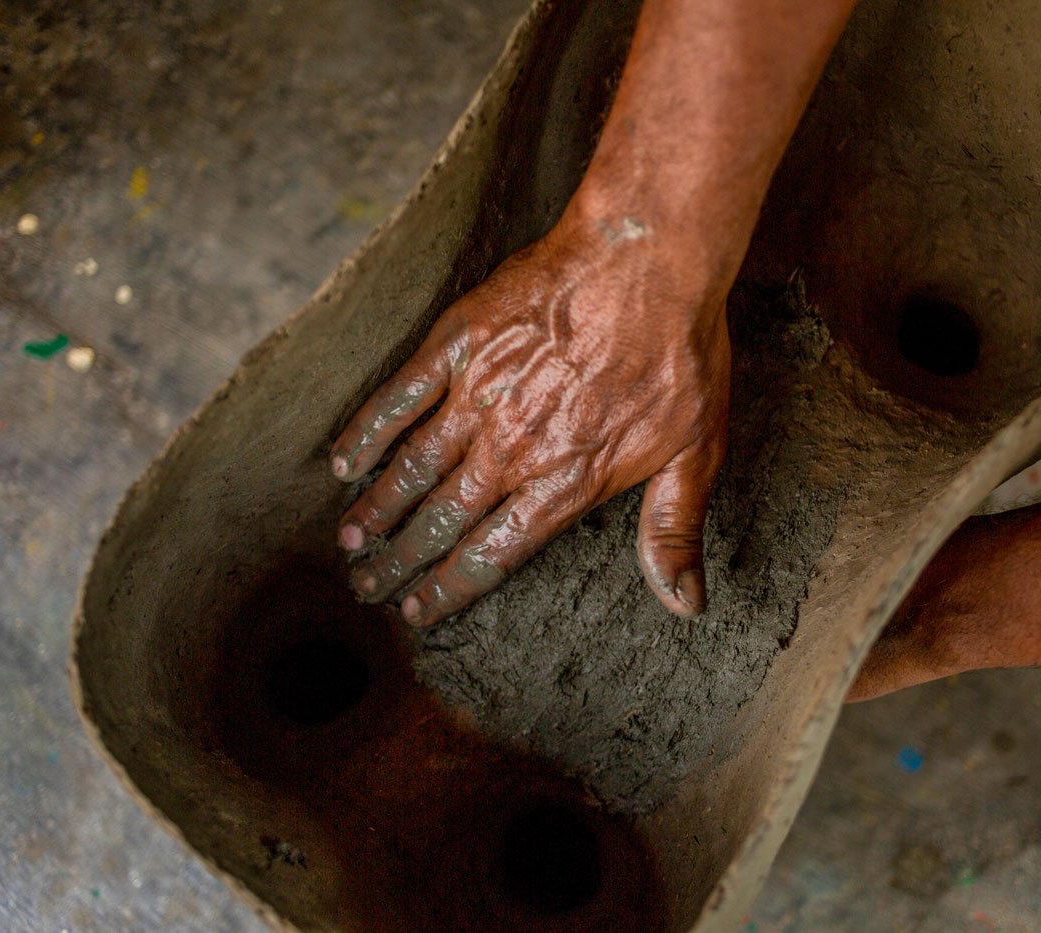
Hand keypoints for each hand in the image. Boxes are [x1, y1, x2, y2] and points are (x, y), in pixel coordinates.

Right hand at [330, 209, 730, 625]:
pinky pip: (399, 396)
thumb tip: (685, 606)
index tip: (416, 611)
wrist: (649, 261)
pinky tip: (343, 458)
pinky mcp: (460, 344)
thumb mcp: (697, 452)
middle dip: (398, 560)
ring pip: (414, 467)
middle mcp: (512, 451)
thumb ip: (674, 531)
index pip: (492, 555)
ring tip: (349, 538)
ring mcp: (479, 396)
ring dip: (377, 508)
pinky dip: (368, 431)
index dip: (448, 588)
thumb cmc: (681, 355)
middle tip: (366, 586)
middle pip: (441, 520)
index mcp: (564, 484)